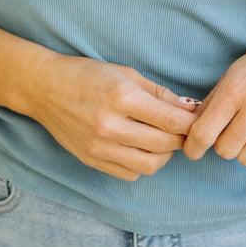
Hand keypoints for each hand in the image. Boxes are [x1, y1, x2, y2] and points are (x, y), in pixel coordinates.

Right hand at [30, 53, 198, 181]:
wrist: (44, 88)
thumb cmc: (86, 74)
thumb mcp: (125, 73)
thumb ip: (158, 93)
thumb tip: (189, 108)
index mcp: (121, 97)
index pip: (170, 119)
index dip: (191, 123)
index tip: (201, 120)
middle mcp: (111, 125)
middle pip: (163, 144)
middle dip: (181, 139)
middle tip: (186, 130)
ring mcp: (100, 147)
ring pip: (149, 165)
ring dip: (164, 155)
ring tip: (164, 140)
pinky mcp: (92, 161)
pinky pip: (129, 174)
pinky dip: (143, 165)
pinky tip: (142, 148)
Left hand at [181, 28, 245, 169]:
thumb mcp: (232, 75)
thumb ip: (211, 103)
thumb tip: (190, 131)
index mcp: (234, 89)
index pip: (203, 132)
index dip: (193, 147)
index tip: (192, 150)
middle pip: (225, 150)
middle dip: (223, 143)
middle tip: (231, 129)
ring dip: (245, 149)